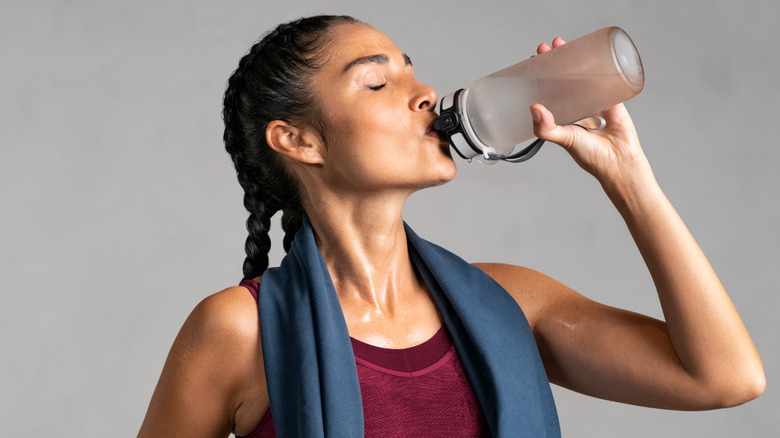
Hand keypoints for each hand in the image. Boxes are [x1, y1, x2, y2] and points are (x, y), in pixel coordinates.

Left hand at [531, 38, 650, 186]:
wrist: (621, 162)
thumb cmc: (591, 156)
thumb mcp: (565, 139)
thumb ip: (547, 128)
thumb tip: (534, 107)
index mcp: (562, 117)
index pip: (547, 92)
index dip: (540, 77)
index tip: (533, 62)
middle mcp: (576, 108)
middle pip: (563, 79)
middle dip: (555, 63)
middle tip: (546, 48)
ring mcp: (594, 102)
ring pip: (582, 76)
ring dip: (574, 59)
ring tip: (562, 44)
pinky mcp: (613, 99)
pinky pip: (605, 79)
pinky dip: (599, 66)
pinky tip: (592, 52)